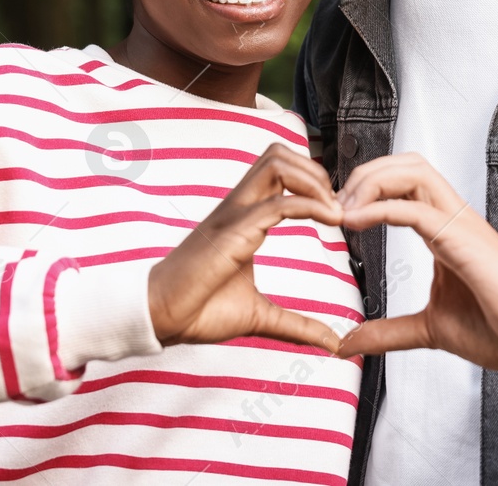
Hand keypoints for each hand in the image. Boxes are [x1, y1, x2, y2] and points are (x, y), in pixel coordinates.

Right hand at [147, 143, 344, 353]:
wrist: (161, 318)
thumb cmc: (200, 311)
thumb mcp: (260, 316)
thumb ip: (297, 325)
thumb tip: (332, 343)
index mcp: (242, 217)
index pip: (278, 171)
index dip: (312, 182)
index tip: (335, 213)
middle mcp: (237, 208)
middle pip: (277, 154)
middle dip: (314, 171)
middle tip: (336, 206)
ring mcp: (233, 216)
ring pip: (275, 164)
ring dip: (313, 181)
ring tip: (334, 212)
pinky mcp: (231, 233)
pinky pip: (276, 204)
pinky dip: (309, 205)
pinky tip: (330, 221)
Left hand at [335, 153, 497, 371]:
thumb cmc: (497, 327)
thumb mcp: (429, 329)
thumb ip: (389, 331)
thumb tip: (351, 342)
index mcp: (444, 229)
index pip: (405, 182)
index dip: (367, 187)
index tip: (338, 213)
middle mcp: (451, 217)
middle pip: (406, 164)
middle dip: (365, 174)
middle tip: (335, 205)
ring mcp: (459, 224)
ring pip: (414, 171)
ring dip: (372, 182)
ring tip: (345, 209)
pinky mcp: (462, 240)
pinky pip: (417, 209)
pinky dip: (381, 208)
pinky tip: (356, 222)